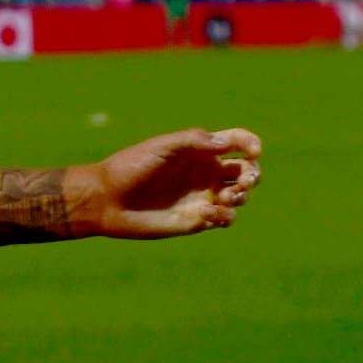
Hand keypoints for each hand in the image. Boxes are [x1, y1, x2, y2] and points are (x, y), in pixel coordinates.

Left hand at [72, 127, 262, 237]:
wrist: (108, 199)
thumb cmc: (132, 167)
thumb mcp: (163, 147)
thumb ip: (195, 141)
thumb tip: (227, 143)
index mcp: (200, 151)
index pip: (237, 142)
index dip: (251, 144)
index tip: (253, 151)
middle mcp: (205, 173)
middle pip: (245, 171)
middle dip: (253, 174)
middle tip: (245, 179)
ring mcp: (203, 197)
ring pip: (240, 197)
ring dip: (242, 196)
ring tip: (225, 197)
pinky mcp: (197, 220)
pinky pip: (225, 219)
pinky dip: (224, 216)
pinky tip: (206, 213)